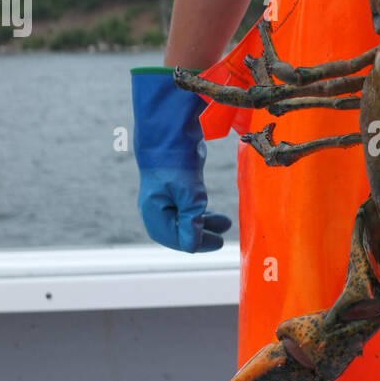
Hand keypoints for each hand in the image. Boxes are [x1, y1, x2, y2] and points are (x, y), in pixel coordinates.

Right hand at [131, 68, 231, 252]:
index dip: (198, 244)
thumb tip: (192, 247)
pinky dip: (198, 213)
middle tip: (222, 238)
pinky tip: (212, 213)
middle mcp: (155, 209)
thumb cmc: (177, 164)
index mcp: (154, 213)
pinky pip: (184, 208)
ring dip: (203, 224)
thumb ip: (191, 223)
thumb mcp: (190, 196)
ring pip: (182, 220)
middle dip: (201, 236)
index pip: (176, 239)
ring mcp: (162, 199)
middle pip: (178, 232)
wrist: (170, 133)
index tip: (218, 242)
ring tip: (224, 223)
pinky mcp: (171, 189)